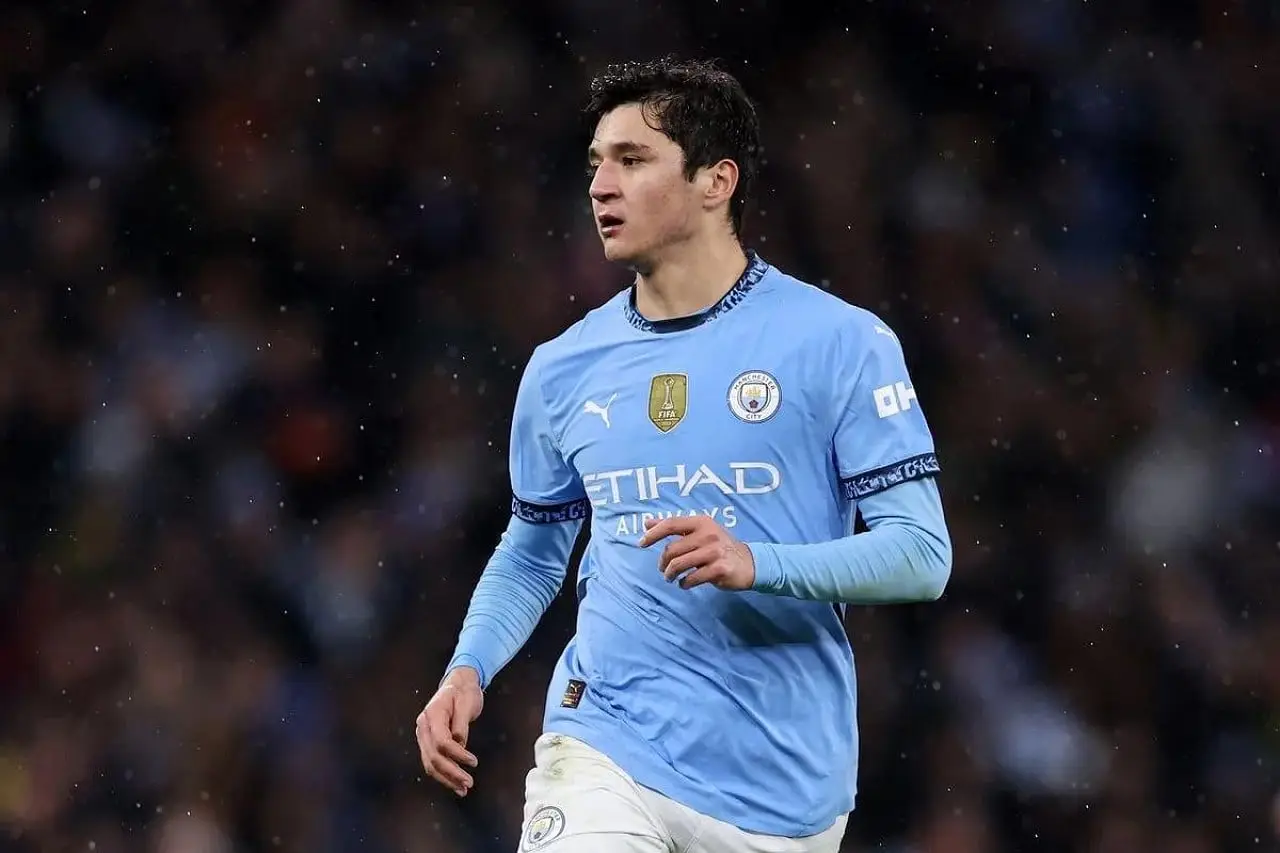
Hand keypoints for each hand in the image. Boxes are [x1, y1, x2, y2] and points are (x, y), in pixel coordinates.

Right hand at [416, 667, 483, 796]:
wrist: (458, 684)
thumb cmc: (464, 692)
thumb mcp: (467, 702)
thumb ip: (462, 724)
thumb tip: (460, 744)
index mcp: (432, 714)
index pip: (442, 741)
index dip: (457, 754)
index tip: (473, 762)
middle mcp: (423, 726)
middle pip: (434, 756)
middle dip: (451, 772)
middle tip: (469, 783)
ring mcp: (423, 735)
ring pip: (430, 763)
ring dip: (446, 779)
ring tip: (463, 789)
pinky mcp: (428, 742)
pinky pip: (432, 762)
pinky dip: (443, 775)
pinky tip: (455, 784)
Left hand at [638, 515, 755, 590]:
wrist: (749, 563)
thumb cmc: (719, 547)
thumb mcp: (699, 531)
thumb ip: (674, 527)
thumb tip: (647, 523)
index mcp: (701, 522)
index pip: (671, 524)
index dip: (653, 534)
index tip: (641, 544)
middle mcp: (708, 534)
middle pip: (672, 549)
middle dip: (663, 562)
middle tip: (663, 569)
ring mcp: (715, 552)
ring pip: (679, 564)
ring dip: (670, 574)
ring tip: (670, 578)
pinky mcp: (720, 569)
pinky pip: (692, 578)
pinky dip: (684, 583)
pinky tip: (685, 584)